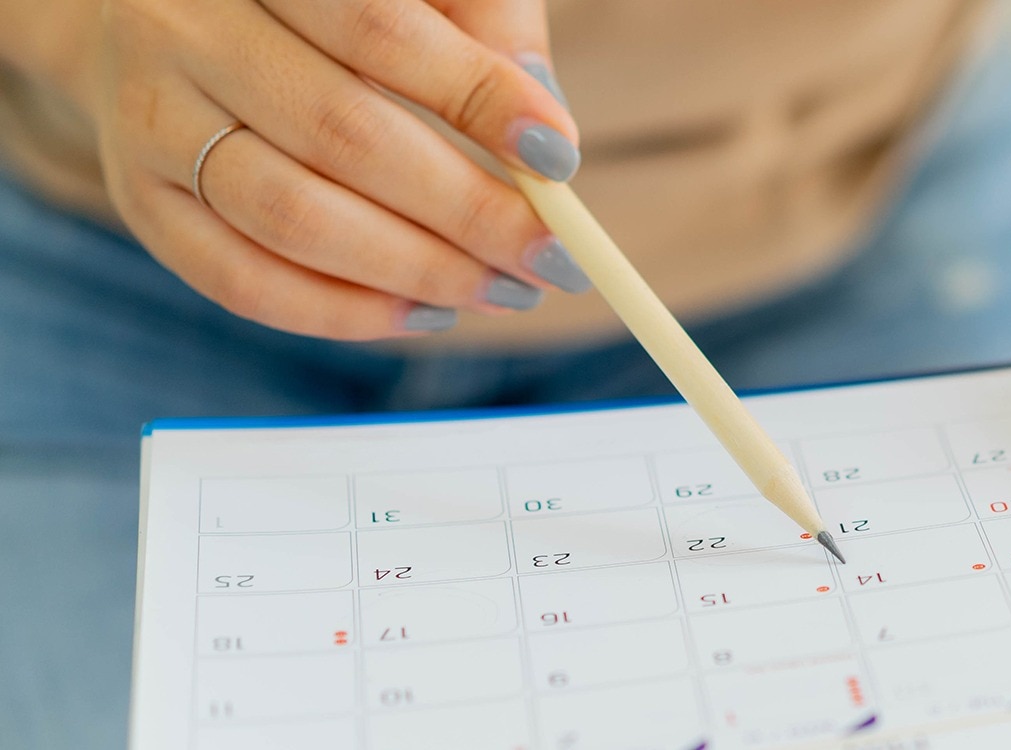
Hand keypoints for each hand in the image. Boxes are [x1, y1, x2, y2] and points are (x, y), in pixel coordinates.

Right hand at [69, 0, 585, 338]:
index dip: (478, 100)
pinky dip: (341, 312)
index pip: (381, 31)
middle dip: (468, 211)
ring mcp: (150, 116)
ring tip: (500, 289)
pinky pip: (238, 278)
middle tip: (552, 256)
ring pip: (292, 217)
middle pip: (342, 135)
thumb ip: (484, 24)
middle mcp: (186, 29)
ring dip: (415, 272)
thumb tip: (545, 138)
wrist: (165, 11)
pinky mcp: (138, 196)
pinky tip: (420, 313)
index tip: (559, 158)